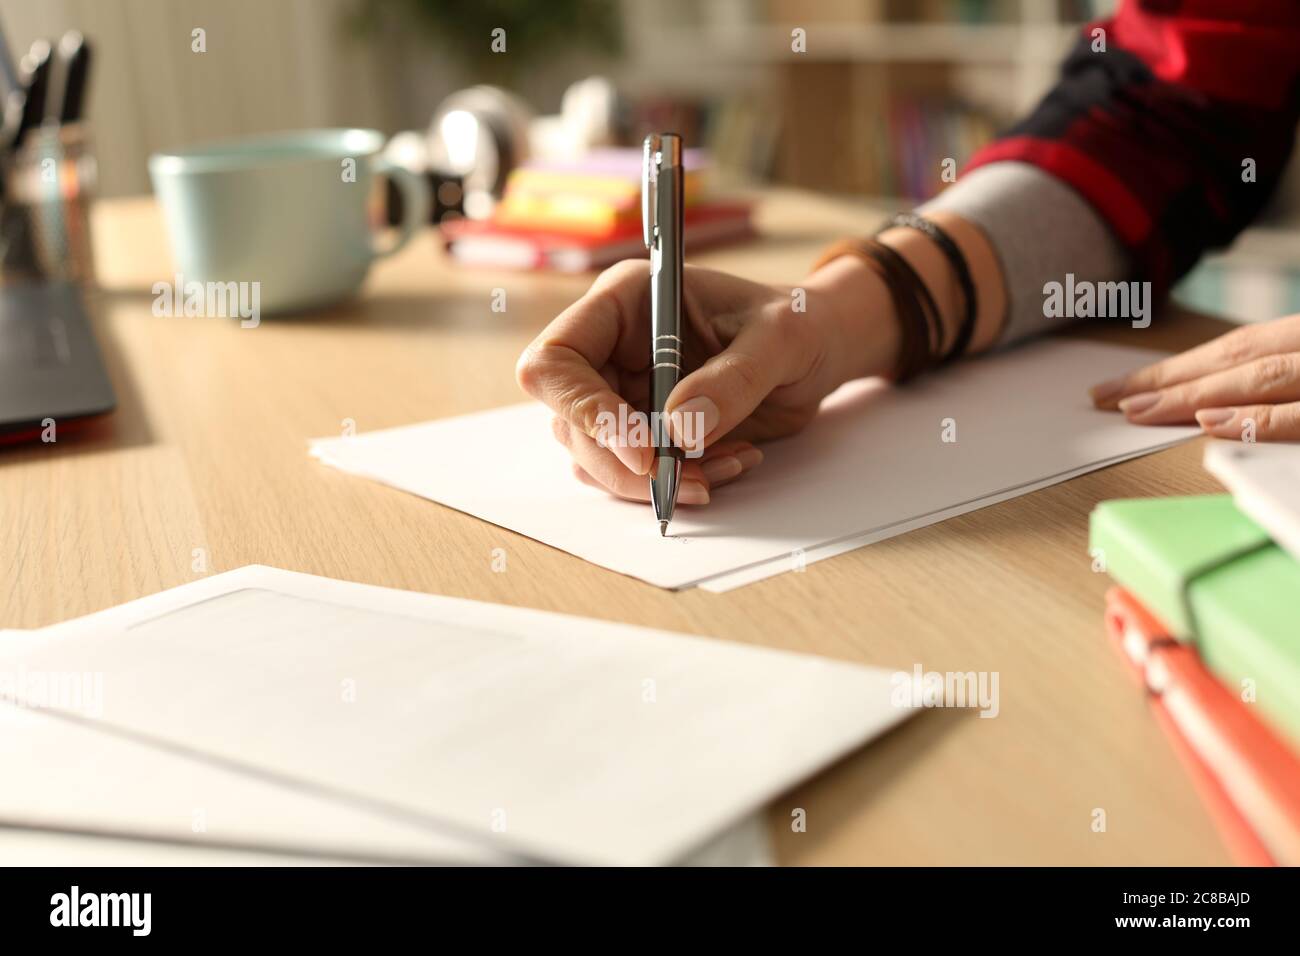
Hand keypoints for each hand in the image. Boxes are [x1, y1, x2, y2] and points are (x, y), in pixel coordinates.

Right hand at [516, 258, 897, 504]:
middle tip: (686, 479)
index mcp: (624, 303)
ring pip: (595, 457)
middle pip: (569, 422)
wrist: (818, 350)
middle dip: (624, 463)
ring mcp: (623, 392)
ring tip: (721, 469)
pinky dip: (675, 484)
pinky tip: (728, 464)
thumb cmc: (798, 322)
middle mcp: (611, 348)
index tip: (642, 450)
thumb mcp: (781, 338)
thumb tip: (680, 428)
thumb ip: (734, 378)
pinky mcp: (644, 431)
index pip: (556, 360)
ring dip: (653, 481)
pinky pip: (632, 474)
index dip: (583, 410)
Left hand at [1090, 314, 1299, 440]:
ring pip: (1260, 377)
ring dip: (1194, 394)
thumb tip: (1214, 402)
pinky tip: (1208, 422)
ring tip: (1137, 410)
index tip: (1123, 387)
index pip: (1234, 348)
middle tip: (1106, 398)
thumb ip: (1278, 376)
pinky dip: (1255, 417)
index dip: (1175, 367)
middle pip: (1233, 358)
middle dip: (1164, 379)